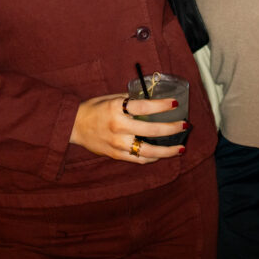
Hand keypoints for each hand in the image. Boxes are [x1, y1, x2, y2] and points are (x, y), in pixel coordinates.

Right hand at [69, 93, 186, 163]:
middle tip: (185, 125)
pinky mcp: (116, 155)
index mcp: (117, 109)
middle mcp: (118, 127)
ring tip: (181, 148)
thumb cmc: (93, 108)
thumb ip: (130, 99)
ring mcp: (118, 144)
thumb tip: (151, 99)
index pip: (145, 107)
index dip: (162, 105)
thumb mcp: (111, 98)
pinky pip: (138, 160)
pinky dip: (152, 158)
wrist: (73, 126)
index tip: (175, 103)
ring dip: (168, 151)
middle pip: (152, 131)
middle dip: (172, 128)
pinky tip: (162, 155)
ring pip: (148, 151)